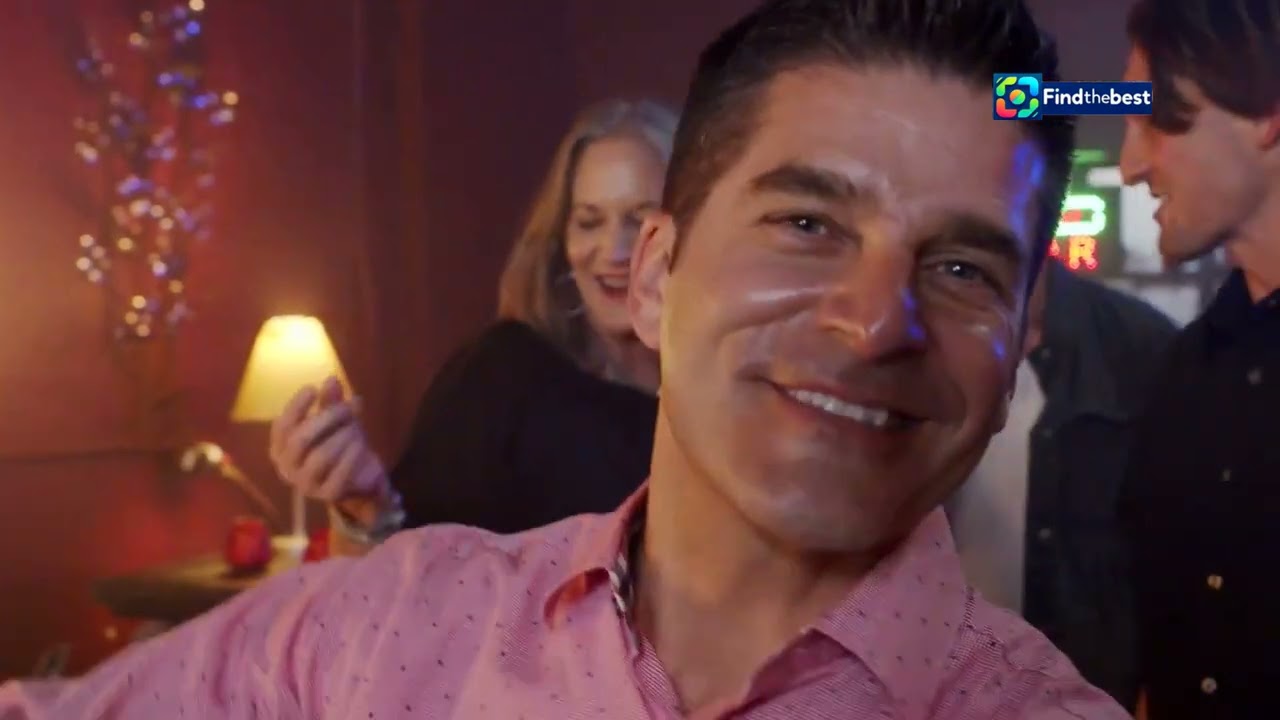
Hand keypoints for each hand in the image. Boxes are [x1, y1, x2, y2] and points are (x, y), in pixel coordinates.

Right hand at [269, 377, 389, 505]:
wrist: (359, 478)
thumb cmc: (339, 444)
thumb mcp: (336, 420)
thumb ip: (331, 402)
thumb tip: (332, 379)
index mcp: (281, 449)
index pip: (281, 427)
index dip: (295, 407)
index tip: (312, 388)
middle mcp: (287, 468)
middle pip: (300, 440)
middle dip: (326, 419)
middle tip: (348, 407)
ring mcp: (306, 485)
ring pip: (320, 457)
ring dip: (342, 437)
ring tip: (356, 427)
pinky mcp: (328, 496)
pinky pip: (339, 476)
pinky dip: (351, 458)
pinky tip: (361, 445)